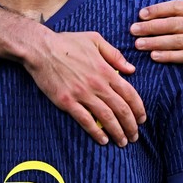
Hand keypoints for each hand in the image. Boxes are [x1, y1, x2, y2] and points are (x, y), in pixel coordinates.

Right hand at [23, 31, 145, 146]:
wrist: (41, 49)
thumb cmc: (67, 43)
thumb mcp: (95, 40)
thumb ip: (115, 55)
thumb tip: (131, 69)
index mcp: (106, 70)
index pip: (129, 94)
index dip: (138, 109)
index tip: (142, 119)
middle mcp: (97, 85)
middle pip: (121, 109)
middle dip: (131, 126)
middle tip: (135, 136)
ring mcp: (82, 94)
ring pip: (106, 118)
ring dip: (117, 132)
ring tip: (123, 142)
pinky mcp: (67, 102)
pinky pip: (85, 121)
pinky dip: (96, 132)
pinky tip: (103, 140)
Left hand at [131, 0, 182, 83]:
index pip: (177, 6)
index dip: (157, 9)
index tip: (141, 14)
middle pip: (174, 23)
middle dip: (151, 26)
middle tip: (132, 29)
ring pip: (177, 40)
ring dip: (155, 42)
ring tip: (138, 44)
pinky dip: (169, 56)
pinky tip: (155, 56)